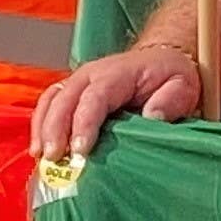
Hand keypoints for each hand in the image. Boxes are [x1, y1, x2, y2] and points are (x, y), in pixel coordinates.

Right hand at [35, 44, 204, 160]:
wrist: (160, 61)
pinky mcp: (70, 95)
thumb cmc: (170, 77)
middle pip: (65, 100)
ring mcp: (77, 83)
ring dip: (42, 130)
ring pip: (50, 102)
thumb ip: (169, 100)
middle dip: (56, 130)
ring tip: (41, 159)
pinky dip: (39, 128)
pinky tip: (38, 153)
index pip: (95, 97)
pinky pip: (47, 107)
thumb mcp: (181, 86)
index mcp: (117, 73)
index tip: (80, 150)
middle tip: (54, 160)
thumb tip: (151, 116)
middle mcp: (90, 75)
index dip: (84, 123)